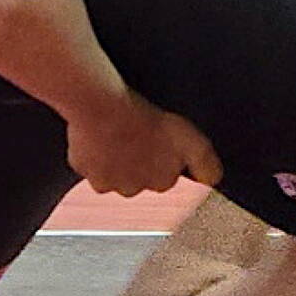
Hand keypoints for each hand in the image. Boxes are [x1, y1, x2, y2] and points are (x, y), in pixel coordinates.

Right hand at [66, 93, 222, 196]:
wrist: (103, 105)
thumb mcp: (191, 140)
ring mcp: (106, 181)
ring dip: (115, 157)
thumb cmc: (144, 117)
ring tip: (117, 132)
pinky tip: (99, 135)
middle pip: (138, 177)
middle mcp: (133, 189)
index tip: (158, 140)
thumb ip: (206, 165)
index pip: (165, 176)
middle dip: (138, 159)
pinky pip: (89, 163)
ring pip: (113, 172)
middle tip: (137, 133)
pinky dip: (93, 151)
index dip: (164, 156)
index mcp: (160, 182)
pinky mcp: (82, 169)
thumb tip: (212, 182)